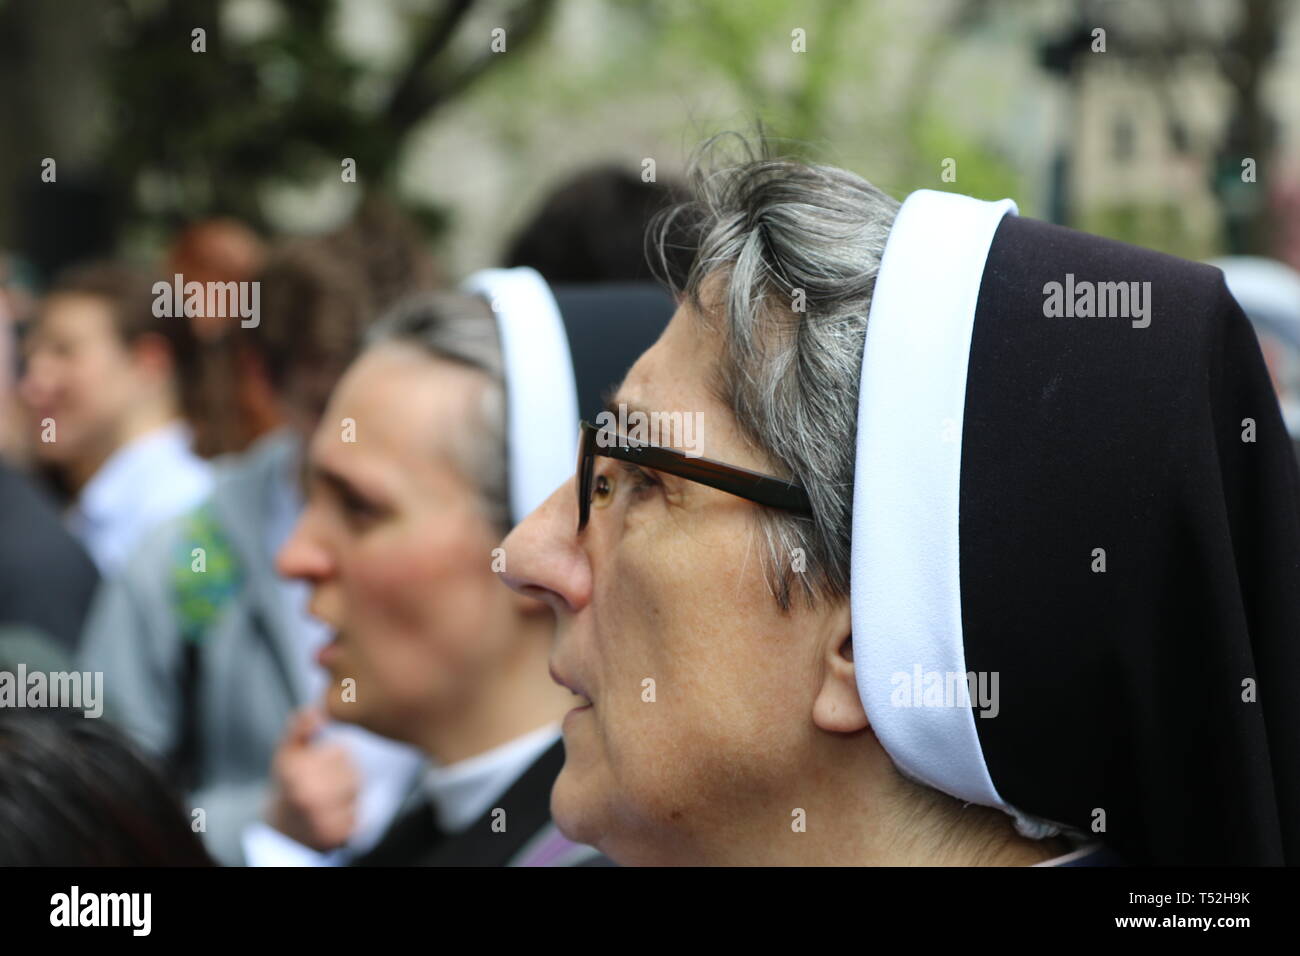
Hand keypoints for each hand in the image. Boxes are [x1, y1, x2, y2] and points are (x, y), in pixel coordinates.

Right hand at [266, 707, 358, 851]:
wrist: (283, 826)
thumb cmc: (288, 781)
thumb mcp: (288, 751)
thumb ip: (299, 727)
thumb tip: (314, 710)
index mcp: (296, 774)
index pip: (341, 753)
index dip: (333, 756)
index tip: (315, 764)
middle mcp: (308, 798)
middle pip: (353, 775)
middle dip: (342, 776)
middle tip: (322, 784)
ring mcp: (322, 821)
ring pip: (358, 794)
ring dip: (348, 795)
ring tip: (327, 799)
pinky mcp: (335, 837)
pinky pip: (359, 815)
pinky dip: (351, 814)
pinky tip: (332, 815)